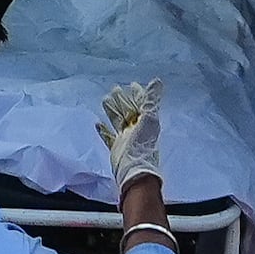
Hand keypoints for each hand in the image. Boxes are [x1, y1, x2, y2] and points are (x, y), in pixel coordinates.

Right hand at [99, 78, 167, 194]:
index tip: (131, 84)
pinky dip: (103, 130)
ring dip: (111, 110)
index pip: (142, 104)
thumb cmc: (143, 146)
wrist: (134, 171)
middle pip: (128, 110)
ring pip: (117, 120)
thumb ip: (151, 100)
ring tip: (104, 99)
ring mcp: (125, 138)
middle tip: (115, 88)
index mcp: (146, 121)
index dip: (138, 94)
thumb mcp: (149, 119)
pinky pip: (108, 136)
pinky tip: (97, 123)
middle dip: (122, 100)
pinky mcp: (116, 148)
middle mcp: (136, 129)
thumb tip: (157, 81)